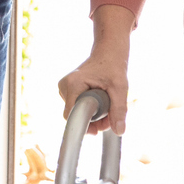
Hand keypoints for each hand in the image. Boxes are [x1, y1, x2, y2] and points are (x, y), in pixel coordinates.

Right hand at [59, 4, 135, 133]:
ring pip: (77, 113)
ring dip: (94, 116)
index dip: (86, 125)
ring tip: (108, 108)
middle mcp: (64, 86)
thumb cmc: (113, 66)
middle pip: (76, 115)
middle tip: (111, 118)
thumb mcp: (120, 87)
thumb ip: (119, 109)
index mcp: (73, 84)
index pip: (72, 115)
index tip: (100, 128)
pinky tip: (101, 105)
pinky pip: (77, 108)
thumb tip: (119, 131)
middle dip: (94, 121)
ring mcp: (64, 89)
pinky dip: (90, 110)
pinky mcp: (68, 91)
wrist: (108, 52)